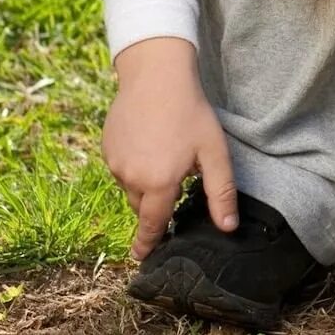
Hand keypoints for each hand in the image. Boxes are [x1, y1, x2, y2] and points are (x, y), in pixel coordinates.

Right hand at [102, 37, 238, 258]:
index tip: (143, 257)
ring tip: (166, 160)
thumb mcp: (214, 153)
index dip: (149, 242)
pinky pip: (121, 168)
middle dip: (154, 209)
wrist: (156, 76)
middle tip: (171, 195)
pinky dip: (135, 166)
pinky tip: (151, 145)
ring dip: (145, 185)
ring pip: (131, 188)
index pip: (153, 224)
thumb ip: (221, 192)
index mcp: (159, 183)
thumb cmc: (191, 113)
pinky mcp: (106, 147)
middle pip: (142, 207)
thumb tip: (228, 227)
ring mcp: (115, 162)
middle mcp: (131, 178)